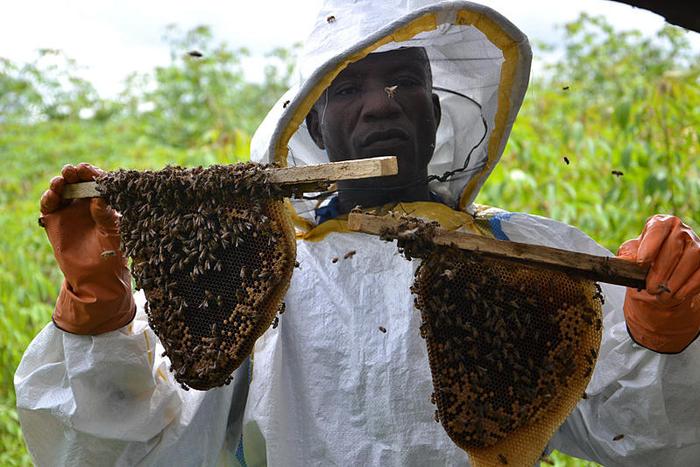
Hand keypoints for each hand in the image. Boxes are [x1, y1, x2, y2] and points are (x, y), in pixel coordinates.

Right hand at [40, 163, 134, 334]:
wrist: (97, 276)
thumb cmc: (113, 254)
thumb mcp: (114, 234)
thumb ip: (107, 217)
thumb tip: (99, 199)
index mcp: (105, 202)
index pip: (99, 183)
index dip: (93, 174)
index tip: (88, 170)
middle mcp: (87, 203)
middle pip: (79, 181)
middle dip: (76, 174)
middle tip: (72, 171)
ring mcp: (71, 210)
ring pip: (63, 189)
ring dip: (60, 182)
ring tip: (61, 181)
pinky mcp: (55, 220)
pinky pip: (49, 204)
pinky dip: (49, 198)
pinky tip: (52, 196)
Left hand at [617, 215, 699, 352]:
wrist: (663, 271)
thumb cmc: (646, 258)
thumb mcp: (633, 254)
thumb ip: (627, 255)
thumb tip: (620, 261)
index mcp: (660, 223)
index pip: (657, 229)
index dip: (650, 246)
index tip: (642, 262)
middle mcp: (681, 230)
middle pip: (674, 248)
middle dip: (661, 271)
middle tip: (651, 288)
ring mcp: (697, 244)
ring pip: (691, 260)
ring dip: (675, 281)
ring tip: (662, 295)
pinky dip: (689, 287)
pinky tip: (677, 295)